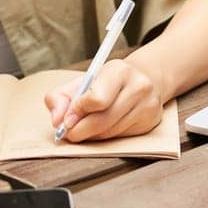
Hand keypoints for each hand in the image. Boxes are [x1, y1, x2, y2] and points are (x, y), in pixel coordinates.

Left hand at [43, 59, 166, 142]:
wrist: (142, 79)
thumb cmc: (106, 82)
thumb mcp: (81, 82)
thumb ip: (60, 97)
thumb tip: (56, 120)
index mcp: (119, 70)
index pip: (97, 99)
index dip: (77, 113)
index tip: (66, 119)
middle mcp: (138, 86)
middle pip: (102, 120)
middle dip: (80, 131)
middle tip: (68, 133)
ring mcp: (147, 105)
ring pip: (110, 132)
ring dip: (92, 135)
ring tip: (84, 129)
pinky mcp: (151, 121)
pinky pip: (120, 137)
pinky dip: (106, 137)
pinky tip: (102, 128)